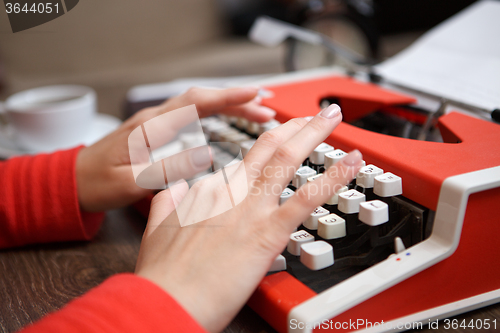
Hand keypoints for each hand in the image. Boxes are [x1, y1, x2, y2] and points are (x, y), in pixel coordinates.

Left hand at [76, 87, 275, 211]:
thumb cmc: (96, 182)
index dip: (227, 97)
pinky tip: (226, 122)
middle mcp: (154, 120)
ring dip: (227, 107)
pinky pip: (191, 116)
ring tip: (255, 114)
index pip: (195, 102)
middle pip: (202, 100)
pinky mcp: (156, 132)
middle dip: (236, 101)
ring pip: (198, 106)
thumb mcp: (130, 182)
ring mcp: (155, 124)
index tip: (253, 96)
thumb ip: (166, 169)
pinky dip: (213, 115)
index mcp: (149, 127)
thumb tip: (205, 156)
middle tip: (266, 111)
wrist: (73, 181)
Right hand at [135, 104, 363, 331]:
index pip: (240, 166)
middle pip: (268, 146)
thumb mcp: (155, 229)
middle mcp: (231, 192)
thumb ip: (166, 203)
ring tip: (332, 116)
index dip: (263, 156)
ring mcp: (250, 209)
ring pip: (287, 158)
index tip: (277, 154)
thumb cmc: (163, 275)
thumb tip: (174, 187)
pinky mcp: (268, 233)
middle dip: (294, 124)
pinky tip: (351, 162)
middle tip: (313, 114)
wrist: (166, 302)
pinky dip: (333, 176)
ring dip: (314, 133)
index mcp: (207, 190)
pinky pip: (306, 197)